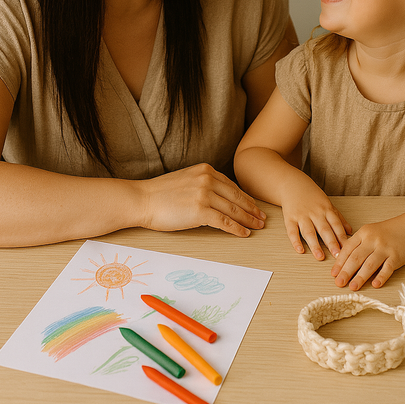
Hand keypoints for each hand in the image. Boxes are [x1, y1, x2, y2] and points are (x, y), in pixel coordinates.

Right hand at [138, 163, 265, 236]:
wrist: (142, 200)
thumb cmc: (159, 194)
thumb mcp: (186, 179)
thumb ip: (202, 183)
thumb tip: (218, 197)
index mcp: (205, 170)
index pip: (231, 186)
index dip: (245, 198)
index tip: (254, 206)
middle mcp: (207, 179)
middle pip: (236, 197)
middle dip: (252, 209)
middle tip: (262, 218)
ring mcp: (204, 194)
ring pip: (233, 210)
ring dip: (248, 219)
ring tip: (257, 226)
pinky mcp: (200, 211)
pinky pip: (225, 222)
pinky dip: (237, 228)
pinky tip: (244, 233)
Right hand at [279, 174, 351, 259]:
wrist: (292, 183)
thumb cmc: (312, 195)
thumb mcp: (327, 203)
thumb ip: (339, 218)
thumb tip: (350, 231)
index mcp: (326, 209)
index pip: (336, 225)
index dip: (342, 238)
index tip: (348, 250)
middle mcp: (315, 213)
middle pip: (324, 230)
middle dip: (332, 243)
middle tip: (337, 256)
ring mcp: (302, 216)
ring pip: (309, 232)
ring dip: (315, 245)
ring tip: (320, 256)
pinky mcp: (290, 218)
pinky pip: (292, 231)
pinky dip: (295, 241)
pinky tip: (300, 250)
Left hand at [331, 219, 404, 290]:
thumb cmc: (385, 233)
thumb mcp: (368, 233)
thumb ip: (356, 245)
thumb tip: (342, 261)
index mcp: (363, 233)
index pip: (348, 249)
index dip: (340, 262)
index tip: (334, 274)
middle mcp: (372, 240)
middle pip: (356, 257)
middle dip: (346, 272)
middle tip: (339, 283)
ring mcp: (384, 248)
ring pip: (370, 264)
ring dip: (360, 277)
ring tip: (353, 287)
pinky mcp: (396, 256)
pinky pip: (387, 268)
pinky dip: (381, 277)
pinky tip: (375, 285)